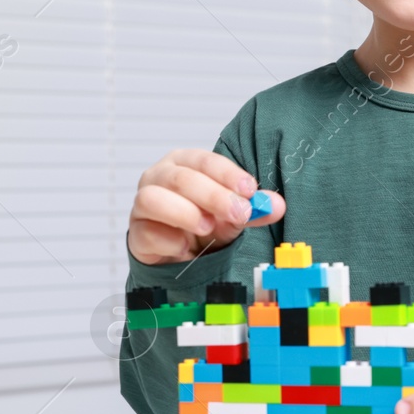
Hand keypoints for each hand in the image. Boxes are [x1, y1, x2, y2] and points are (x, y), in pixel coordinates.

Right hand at [127, 149, 284, 265]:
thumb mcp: (232, 214)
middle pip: (180, 178)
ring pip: (152, 198)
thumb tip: (277, 206)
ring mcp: (142, 205)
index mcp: (183, 163)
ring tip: (208, 227)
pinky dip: (169, 240)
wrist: (178, 253)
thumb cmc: (203, 223)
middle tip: (239, 213)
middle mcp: (159, 178)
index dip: (227, 174)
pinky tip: (186, 247)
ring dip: (185, 213)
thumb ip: (253, 209)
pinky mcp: (137, 234)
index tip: (249, 190)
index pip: (203, 160)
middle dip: (213, 195)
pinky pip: (146, 232)